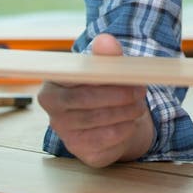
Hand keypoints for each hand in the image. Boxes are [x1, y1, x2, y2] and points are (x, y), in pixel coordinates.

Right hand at [38, 34, 154, 167]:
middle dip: (120, 96)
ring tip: (139, 104)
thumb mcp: (106, 68)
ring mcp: (67, 136)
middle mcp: (54, 114)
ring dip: (127, 112)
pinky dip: (126, 128)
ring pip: (101, 122)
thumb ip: (106, 55)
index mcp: (52, 87)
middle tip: (140, 90)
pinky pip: (109, 140)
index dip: (103, 79)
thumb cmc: (103, 88)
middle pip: (88, 103)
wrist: (112, 118)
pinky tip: (131, 121)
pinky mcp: (83, 152)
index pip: (74, 82)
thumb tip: (105, 40)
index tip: (126, 75)